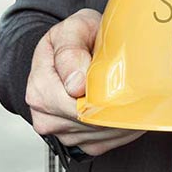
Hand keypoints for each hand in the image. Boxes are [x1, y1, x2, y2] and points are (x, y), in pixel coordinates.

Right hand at [26, 8, 145, 155]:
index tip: (117, 79)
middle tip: (131, 84)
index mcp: (40, 88)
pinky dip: (122, 127)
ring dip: (120, 117)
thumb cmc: (75, 37)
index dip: (101, 95)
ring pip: (101, 134)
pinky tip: (125, 106)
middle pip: (89, 122)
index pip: (74, 105)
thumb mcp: (73, 29)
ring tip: (128, 92)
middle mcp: (45, 115)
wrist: (73, 48)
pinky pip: (107, 142)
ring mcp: (62, 132)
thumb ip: (70, 52)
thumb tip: (75, 84)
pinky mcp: (80, 142)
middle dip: (114, 106)